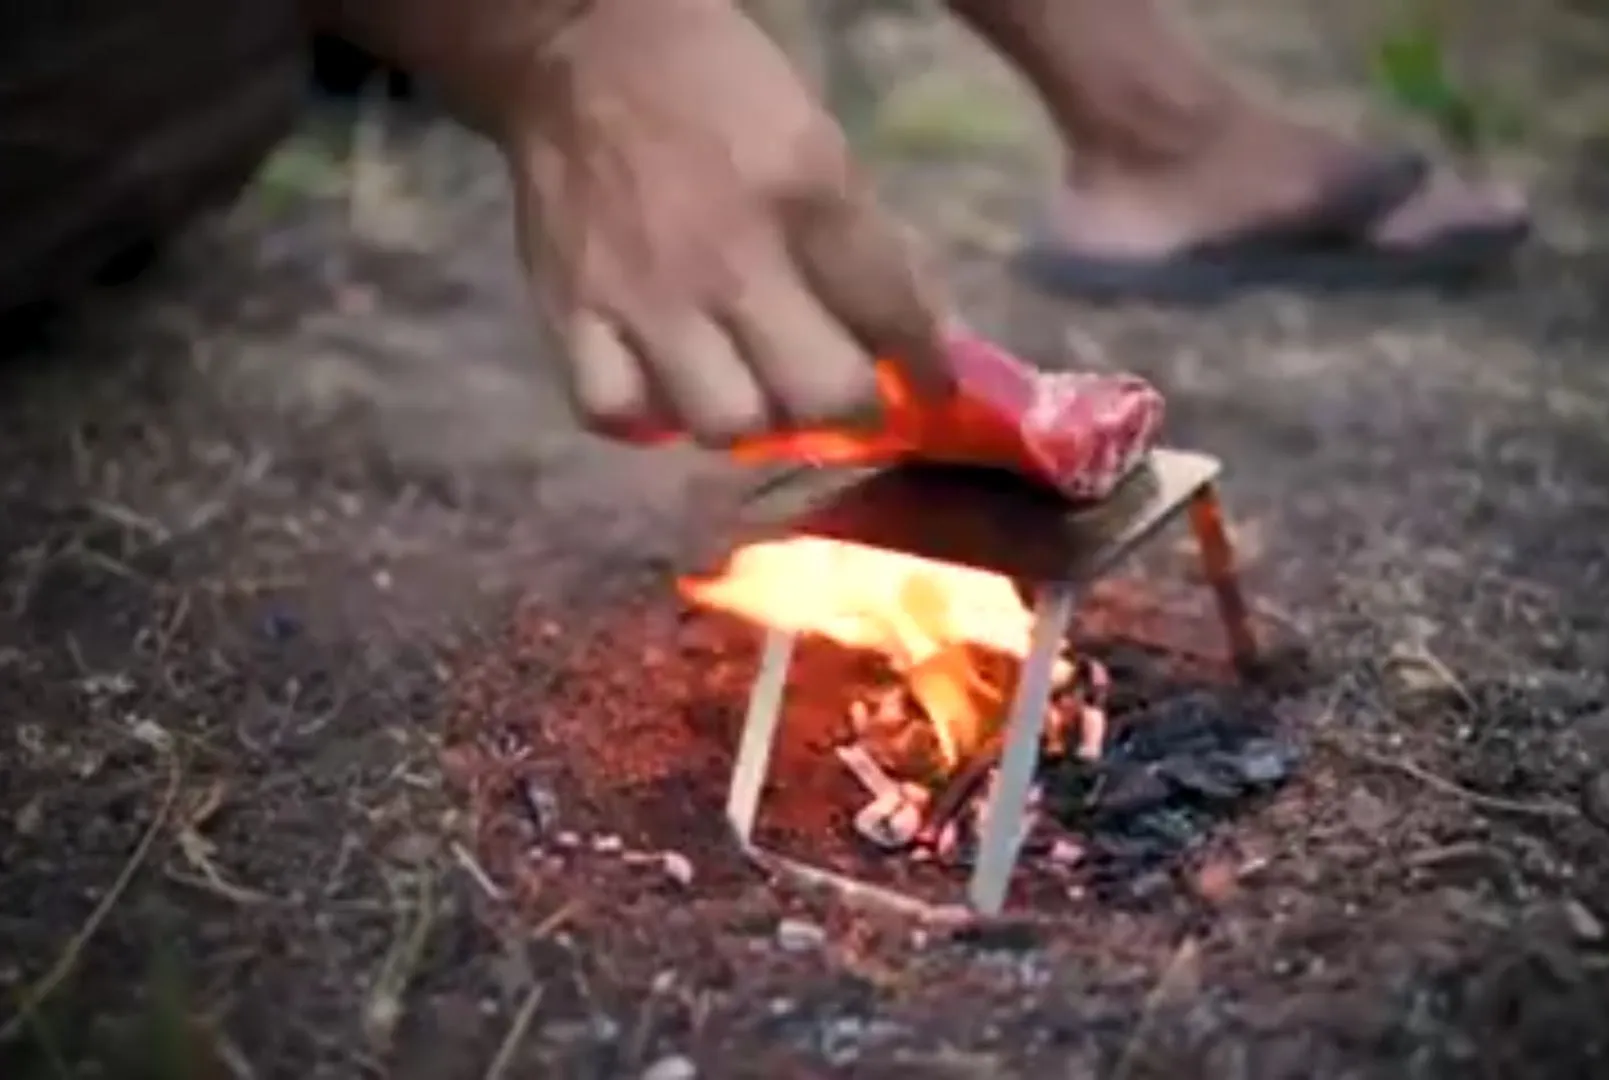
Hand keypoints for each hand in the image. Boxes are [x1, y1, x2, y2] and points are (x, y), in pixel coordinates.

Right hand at [501, 0, 951, 446]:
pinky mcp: (571, 312)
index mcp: (805, 195)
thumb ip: (866, 239)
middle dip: (844, 406)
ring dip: (750, 417)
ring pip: (723, 424)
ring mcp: (646, 297)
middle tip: (836, 390)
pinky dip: (645, 413)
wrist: (581, 45)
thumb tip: (921, 331)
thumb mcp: (818, 136)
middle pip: (817, 397)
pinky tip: (662, 388)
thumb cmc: (716, 86)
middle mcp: (730, 260)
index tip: (930, 384)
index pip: (892, 316)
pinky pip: (614, 412)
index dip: (928, 368)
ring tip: (748, 388)